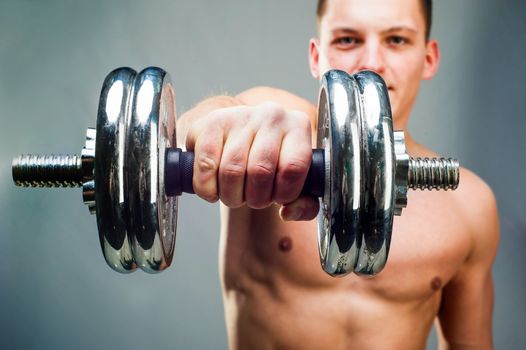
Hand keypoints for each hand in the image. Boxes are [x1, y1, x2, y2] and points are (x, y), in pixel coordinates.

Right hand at [185, 102, 318, 219]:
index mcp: (298, 126)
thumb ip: (304, 205)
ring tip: (235, 194)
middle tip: (253, 199)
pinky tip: (213, 190)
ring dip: (230, 196)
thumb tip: (289, 212)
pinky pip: (207, 165)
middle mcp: (271, 115)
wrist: (241, 136)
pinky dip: (207, 187)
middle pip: (260, 171)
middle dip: (255, 198)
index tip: (278, 198)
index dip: (284, 194)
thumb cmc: (272, 163)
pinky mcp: (212, 121)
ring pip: (231, 170)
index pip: (294, 167)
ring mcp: (240, 115)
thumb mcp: (296, 183)